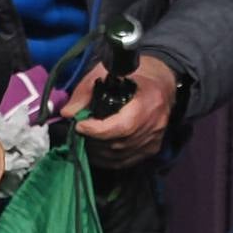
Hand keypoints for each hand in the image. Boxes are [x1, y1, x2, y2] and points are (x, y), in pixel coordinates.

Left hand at [64, 53, 180, 168]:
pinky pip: (126, 161)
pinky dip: (107, 159)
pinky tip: (95, 150)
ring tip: (84, 140)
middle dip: (93, 140)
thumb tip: (68, 113)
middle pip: (119, 143)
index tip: (79, 125)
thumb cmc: (136, 72)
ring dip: (97, 151)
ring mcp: (155, 138)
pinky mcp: (151, 148)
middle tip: (77, 132)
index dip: (98, 130)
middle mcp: (155, 123)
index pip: (123, 125)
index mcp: (149, 100)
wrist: (164, 81)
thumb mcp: (109, 70)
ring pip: (120, 155)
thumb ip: (86, 90)